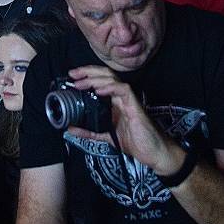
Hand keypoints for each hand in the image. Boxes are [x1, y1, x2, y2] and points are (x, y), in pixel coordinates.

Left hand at [65, 65, 183, 176]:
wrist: (153, 152)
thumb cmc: (135, 142)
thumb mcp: (106, 136)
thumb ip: (90, 132)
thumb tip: (70, 129)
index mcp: (115, 102)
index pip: (101, 80)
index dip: (87, 75)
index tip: (72, 77)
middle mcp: (122, 98)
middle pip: (105, 75)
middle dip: (88, 71)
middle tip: (73, 74)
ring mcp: (129, 100)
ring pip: (113, 79)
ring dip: (95, 78)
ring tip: (82, 82)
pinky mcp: (135, 106)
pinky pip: (124, 90)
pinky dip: (111, 87)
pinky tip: (99, 90)